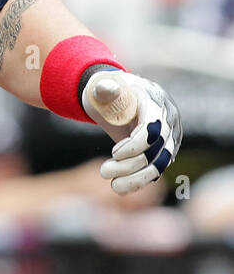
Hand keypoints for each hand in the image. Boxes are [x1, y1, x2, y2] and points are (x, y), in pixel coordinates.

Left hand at [83, 71, 181, 195]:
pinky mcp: (161, 153)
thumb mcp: (105, 83)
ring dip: (135, 178)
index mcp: (157, 104)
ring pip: (158, 165)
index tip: (114, 153)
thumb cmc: (109, 90)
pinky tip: (121, 189)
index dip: (135, 144)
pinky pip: (153, 171)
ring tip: (113, 185)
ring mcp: (168, 140)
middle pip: (157, 151)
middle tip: (104, 171)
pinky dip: (138, 182)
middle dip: (131, 165)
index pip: (154, 129)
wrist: (117, 97)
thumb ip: (104, 87)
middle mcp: (168, 123)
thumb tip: (105, 88)